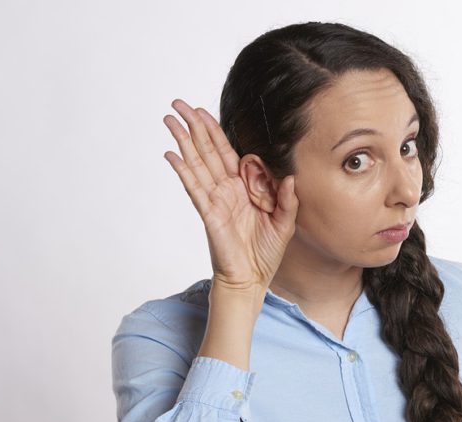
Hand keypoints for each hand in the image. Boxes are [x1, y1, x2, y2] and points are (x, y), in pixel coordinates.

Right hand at [162, 99, 298, 291]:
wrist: (252, 279)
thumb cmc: (265, 253)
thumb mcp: (285, 222)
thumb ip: (288, 199)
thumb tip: (292, 177)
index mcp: (243, 187)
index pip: (227, 152)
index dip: (215, 131)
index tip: (203, 112)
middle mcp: (226, 189)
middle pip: (207, 150)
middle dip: (193, 126)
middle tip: (178, 103)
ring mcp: (215, 199)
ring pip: (197, 163)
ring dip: (183, 140)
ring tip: (169, 119)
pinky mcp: (209, 213)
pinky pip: (195, 188)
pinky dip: (183, 170)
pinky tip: (172, 154)